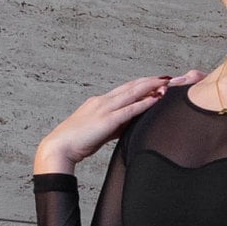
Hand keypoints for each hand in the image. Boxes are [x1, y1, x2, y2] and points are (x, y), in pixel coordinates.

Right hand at [34, 73, 196, 173]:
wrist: (58, 148)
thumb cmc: (75, 142)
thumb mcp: (98, 132)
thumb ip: (113, 127)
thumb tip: (127, 127)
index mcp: (99, 103)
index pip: (124, 90)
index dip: (141, 84)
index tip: (156, 81)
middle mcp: (102, 101)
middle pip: (131, 86)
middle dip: (150, 81)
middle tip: (167, 77)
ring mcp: (104, 109)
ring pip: (132, 93)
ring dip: (151, 86)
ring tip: (167, 82)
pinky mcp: (107, 121)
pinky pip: (130, 109)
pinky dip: (145, 102)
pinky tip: (157, 99)